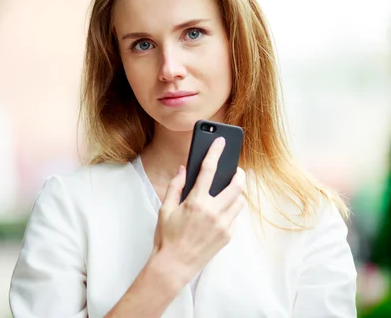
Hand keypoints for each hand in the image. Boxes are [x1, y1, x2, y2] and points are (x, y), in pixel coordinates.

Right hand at [151, 137, 246, 284]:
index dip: (215, 152)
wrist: (174, 265)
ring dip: (237, 192)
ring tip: (229, 189)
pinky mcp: (227, 236)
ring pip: (240, 201)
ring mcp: (223, 225)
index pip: (208, 170)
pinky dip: (231, 209)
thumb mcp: (166, 208)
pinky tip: (222, 208)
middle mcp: (213, 212)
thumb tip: (184, 169)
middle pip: (236, 185)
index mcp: (196, 202)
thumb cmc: (167, 236)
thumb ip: (176, 186)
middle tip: (236, 169)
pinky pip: (235, 217)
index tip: (219, 141)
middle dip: (238, 173)